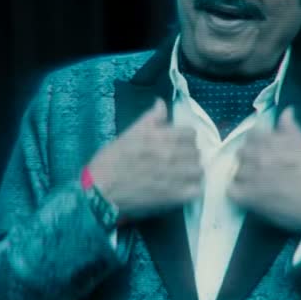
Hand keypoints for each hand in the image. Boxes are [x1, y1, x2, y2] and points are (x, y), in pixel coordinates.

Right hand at [85, 98, 202, 221]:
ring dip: (192, 171)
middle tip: (179, 160)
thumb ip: (150, 118)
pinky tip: (184, 188)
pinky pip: (196, 190)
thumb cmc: (112, 159)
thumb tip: (162, 103)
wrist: (101, 189)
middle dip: (188, 155)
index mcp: (160, 136)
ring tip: (183, 175)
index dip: (185, 138)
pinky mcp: (173, 196)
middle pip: (196, 152)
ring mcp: (174, 176)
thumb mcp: (129, 133)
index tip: (178, 143)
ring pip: (199, 170)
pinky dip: (193, 189)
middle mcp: (171, 154)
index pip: (190, 134)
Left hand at [229, 106, 300, 234]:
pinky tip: (251, 197)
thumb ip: (290, 128)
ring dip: (244, 177)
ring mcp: (251, 176)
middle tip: (262, 170)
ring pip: (236, 172)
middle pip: (241, 153)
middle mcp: (258, 154)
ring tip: (259, 185)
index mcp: (271, 140)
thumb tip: (286, 111)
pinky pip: (232, 191)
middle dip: (249, 159)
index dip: (256, 143)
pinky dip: (239, 194)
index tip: (263, 151)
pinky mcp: (249, 197)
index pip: (251, 135)